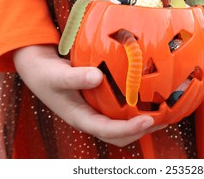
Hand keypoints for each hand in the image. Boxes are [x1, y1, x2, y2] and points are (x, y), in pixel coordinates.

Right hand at [13, 45, 164, 146]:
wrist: (39, 69)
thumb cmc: (46, 74)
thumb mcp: (56, 76)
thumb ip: (74, 77)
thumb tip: (97, 77)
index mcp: (81, 118)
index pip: (108, 131)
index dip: (129, 129)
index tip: (148, 120)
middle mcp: (92, 118)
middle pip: (121, 134)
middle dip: (143, 130)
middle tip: (164, 118)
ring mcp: (97, 110)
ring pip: (123, 123)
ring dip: (143, 120)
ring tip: (164, 110)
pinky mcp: (101, 101)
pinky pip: (121, 108)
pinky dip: (136, 105)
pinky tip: (148, 93)